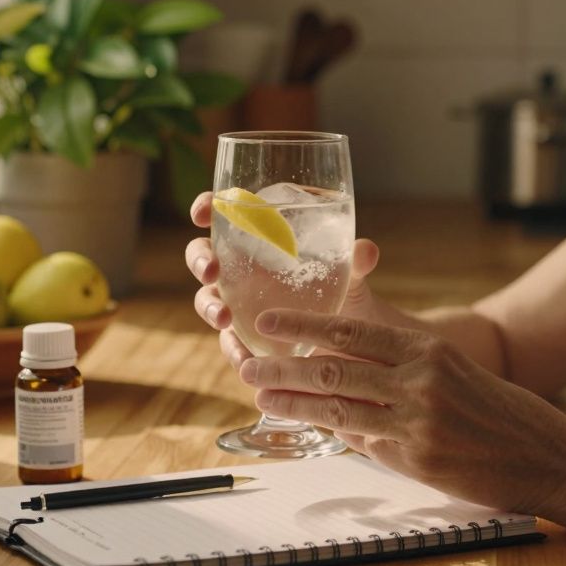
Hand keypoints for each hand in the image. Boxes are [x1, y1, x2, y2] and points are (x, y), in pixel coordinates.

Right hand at [183, 190, 381, 367]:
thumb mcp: (352, 271)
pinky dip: (232, 348)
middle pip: (204, 252)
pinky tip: (241, 358)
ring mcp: (239, 299)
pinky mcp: (245, 333)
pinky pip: (229, 339)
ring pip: (208, 297)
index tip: (202, 213)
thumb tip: (366, 251)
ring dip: (208, 306)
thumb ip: (355, 259)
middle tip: (211, 270)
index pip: (227, 211)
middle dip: (199, 259)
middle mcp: (243, 262)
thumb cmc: (346, 284)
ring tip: (223, 318)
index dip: (207, 207)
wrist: (352, 332)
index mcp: (264, 232)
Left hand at [236, 308, 565, 516]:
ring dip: (293, 403)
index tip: (267, 322)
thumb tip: (347, 359)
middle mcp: (419, 380)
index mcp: (426, 349)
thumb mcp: (452, 369)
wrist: (544, 453)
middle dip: (283, 366)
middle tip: (248, 363)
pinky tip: (313, 430)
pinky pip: (365, 445)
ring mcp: (417, 422)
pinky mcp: (418, 460)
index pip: (352, 331)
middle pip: (333, 368)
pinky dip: (338, 436)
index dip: (303, 325)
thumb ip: (402, 363)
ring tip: (263, 396)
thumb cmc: (494, 409)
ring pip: (338, 408)